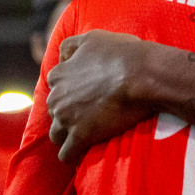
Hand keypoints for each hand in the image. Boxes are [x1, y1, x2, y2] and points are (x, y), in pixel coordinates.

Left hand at [47, 30, 158, 162]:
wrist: (140, 74)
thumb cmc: (121, 53)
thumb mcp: (92, 38)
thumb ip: (71, 46)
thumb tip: (62, 57)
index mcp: (58, 75)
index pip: (55, 87)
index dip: (69, 92)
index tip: (83, 96)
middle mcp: (57, 97)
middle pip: (54, 112)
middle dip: (67, 115)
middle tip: (87, 116)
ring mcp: (67, 118)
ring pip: (56, 135)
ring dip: (66, 136)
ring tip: (82, 138)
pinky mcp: (80, 136)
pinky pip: (66, 154)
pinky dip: (71, 156)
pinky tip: (80, 155)